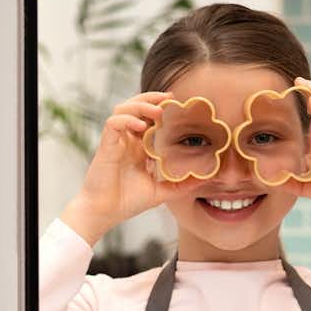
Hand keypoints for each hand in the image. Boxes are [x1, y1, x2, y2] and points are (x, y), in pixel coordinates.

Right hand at [60, 92, 172, 243]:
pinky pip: (113, 123)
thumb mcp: (162, 191)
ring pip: (122, 109)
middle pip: (134, 106)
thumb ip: (182, 184)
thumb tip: (206, 179)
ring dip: (140, 105)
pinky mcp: (106, 146)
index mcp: (138, 147)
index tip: (177, 103)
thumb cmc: (127, 202)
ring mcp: (116, 141)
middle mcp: (127, 140)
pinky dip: (127, 120)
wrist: (104, 213)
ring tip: (157, 111)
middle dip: (151, 98)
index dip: (160, 107)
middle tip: (169, 98)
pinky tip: (141, 126)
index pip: (147, 118)